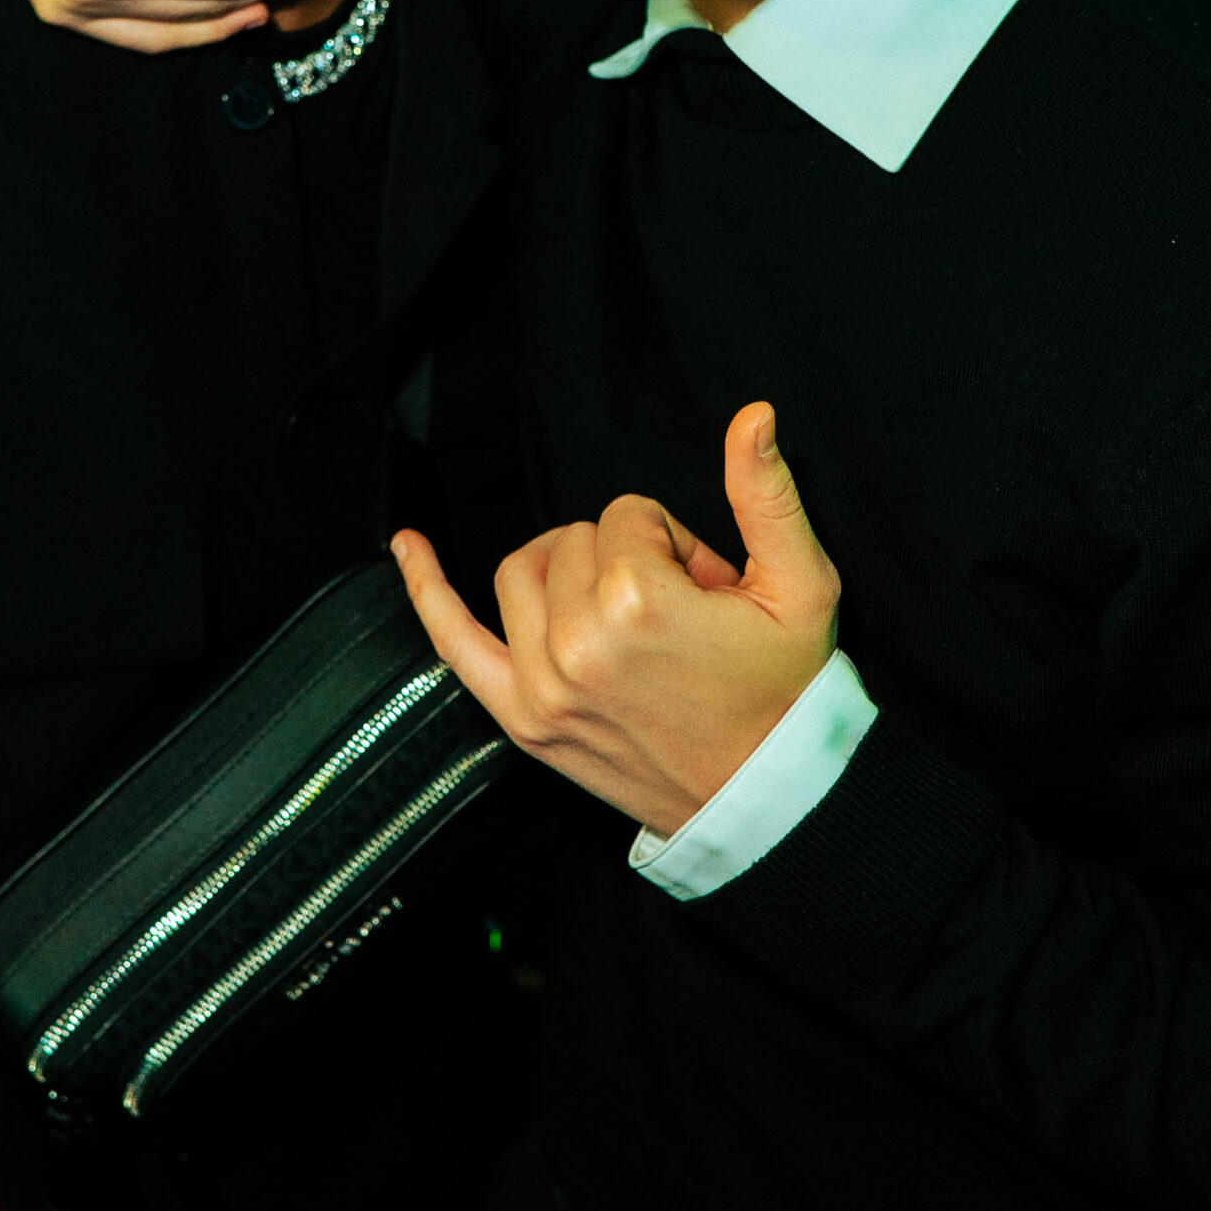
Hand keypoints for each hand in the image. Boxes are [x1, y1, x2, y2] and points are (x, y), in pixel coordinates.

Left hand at [393, 403, 840, 835]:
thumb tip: (752, 416)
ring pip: (524, 570)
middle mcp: (577, 643)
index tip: (706, 592)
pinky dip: (426, 588)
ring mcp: (540, 683)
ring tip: (624, 616)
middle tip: (681, 616)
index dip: (675, 544)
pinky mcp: (521, 716)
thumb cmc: (785, 691)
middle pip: (576, 538)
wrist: (767, 794)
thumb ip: (767, 493)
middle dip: (629, 560)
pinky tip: (408, 544)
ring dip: (568, 574)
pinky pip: (453, 639)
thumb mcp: (802, 585)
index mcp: (638, 603)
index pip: (629, 514)